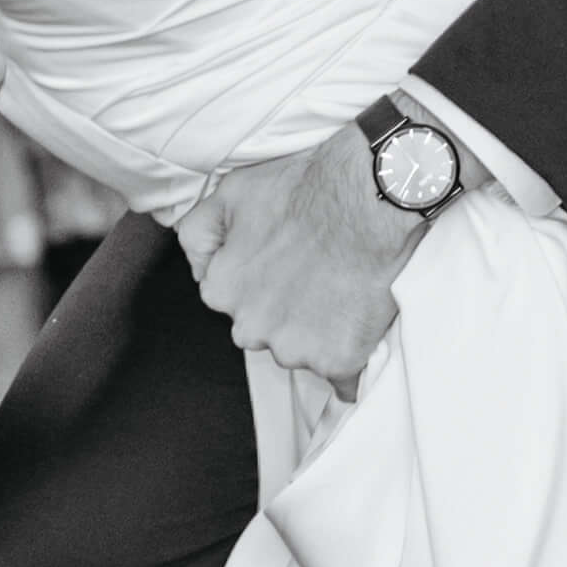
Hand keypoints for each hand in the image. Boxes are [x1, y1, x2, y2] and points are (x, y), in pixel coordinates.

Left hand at [176, 117, 437, 394]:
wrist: (369, 197)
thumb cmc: (303, 189)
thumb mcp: (230, 193)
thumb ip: (198, 235)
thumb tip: (198, 271)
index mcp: (222, 291)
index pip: (235, 302)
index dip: (264, 282)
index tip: (289, 265)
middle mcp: (251, 328)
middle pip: (267, 333)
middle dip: (288, 313)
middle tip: (318, 277)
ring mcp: (296, 349)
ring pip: (304, 354)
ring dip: (322, 333)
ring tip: (345, 291)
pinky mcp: (339, 361)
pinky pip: (344, 378)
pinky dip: (352, 359)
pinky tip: (362, 328)